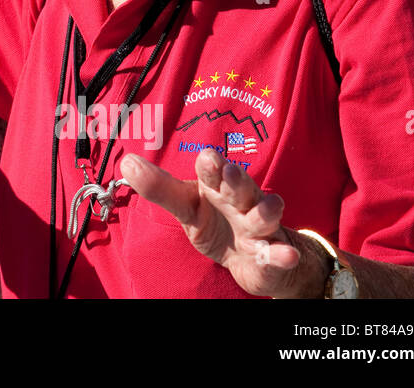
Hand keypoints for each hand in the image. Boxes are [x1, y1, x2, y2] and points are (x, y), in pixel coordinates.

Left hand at [119, 149, 326, 297]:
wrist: (256, 256)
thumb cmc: (217, 221)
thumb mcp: (186, 206)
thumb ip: (160, 188)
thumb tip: (127, 162)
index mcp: (218, 187)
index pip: (212, 173)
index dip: (209, 166)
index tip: (206, 157)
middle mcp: (242, 202)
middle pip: (241, 188)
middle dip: (237, 180)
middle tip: (229, 170)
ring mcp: (260, 228)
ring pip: (264, 217)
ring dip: (266, 211)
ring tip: (268, 207)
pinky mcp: (272, 255)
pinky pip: (278, 254)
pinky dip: (282, 255)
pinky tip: (286, 255)